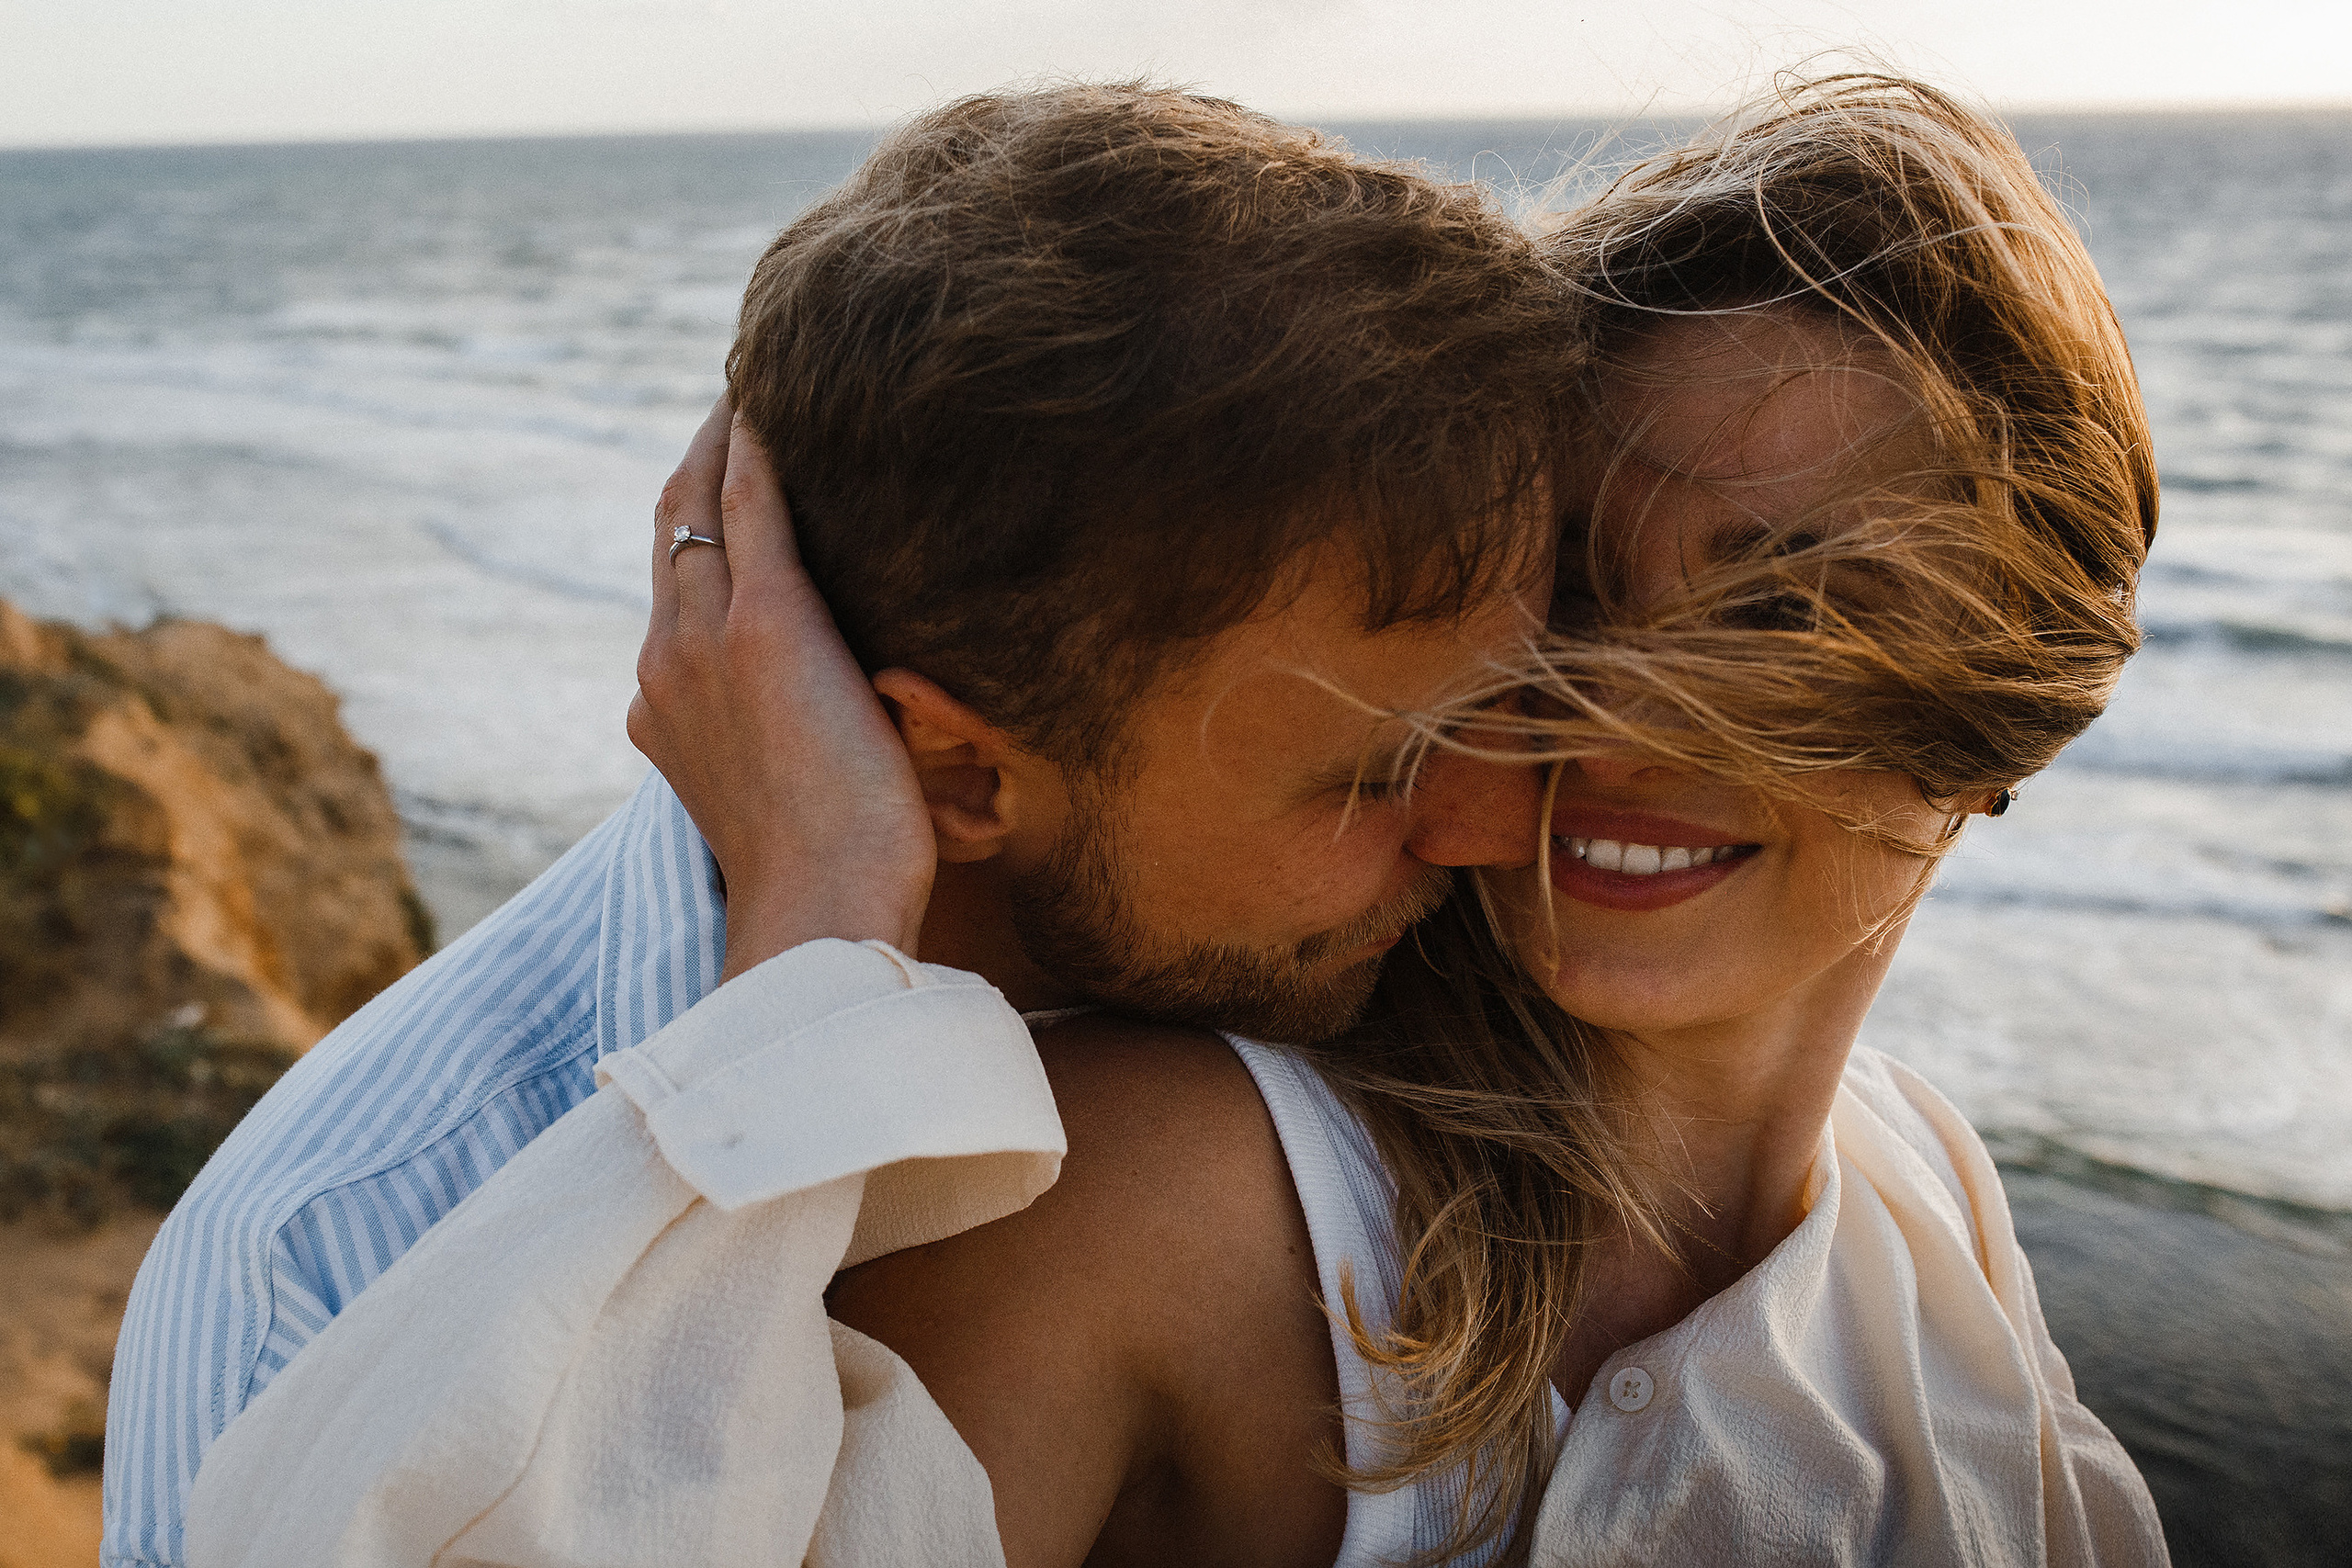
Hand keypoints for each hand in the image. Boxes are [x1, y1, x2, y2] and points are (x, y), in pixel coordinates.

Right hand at [629, 399, 935, 978]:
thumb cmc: (837, 881)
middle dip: (704, 460)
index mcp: (665, 706)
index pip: (672, 583)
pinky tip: (778, 398)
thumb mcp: (798, 799)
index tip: (729, 472)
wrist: (820, 913)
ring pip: (701, 504)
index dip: (695, 520)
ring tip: (765, 379)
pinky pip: (755, 506)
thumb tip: (865, 723)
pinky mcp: (764, 627)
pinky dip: (762, 447)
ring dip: (728, 436)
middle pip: (674, 528)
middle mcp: (664, 663)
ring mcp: (703, 641)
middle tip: (744, 398)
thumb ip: (798, 745)